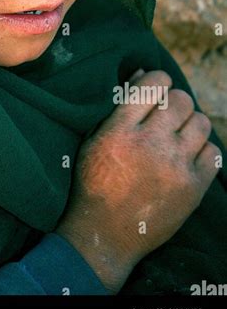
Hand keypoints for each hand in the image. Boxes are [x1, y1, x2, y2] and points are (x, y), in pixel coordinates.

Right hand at [55, 69, 220, 292]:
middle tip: (166, 117)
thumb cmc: (95, 182)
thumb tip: (143, 73)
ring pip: (201, 122)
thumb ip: (119, 105)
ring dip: (190, 125)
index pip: (154, 83)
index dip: (158, 80)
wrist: (105, 234)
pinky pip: (213, 153)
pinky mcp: (193, 188)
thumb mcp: (95, 138)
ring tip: (178, 137)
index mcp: (120, 129)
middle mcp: (149, 143)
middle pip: (181, 100)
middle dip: (174, 103)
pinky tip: (187, 158)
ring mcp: (174, 166)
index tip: (155, 90)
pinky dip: (202, 152)